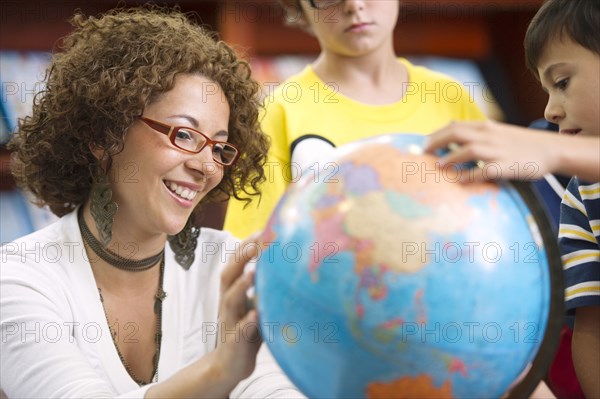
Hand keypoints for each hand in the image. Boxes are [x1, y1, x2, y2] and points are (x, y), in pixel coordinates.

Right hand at [215, 239, 261, 382]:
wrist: (229, 365)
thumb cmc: (247, 329)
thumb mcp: (256, 304)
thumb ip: (265, 285)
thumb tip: (288, 263)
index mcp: (233, 291)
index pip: (236, 262)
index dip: (247, 245)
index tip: (263, 229)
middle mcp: (228, 302)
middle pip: (228, 274)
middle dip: (241, 257)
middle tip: (256, 242)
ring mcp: (229, 321)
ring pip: (229, 299)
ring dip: (241, 285)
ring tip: (253, 273)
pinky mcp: (234, 341)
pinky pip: (239, 330)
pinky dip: (247, 322)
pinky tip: (255, 315)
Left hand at [424, 120, 560, 181]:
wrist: (550, 149)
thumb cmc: (519, 144)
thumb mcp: (496, 133)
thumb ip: (476, 136)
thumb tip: (451, 142)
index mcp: (485, 127)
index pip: (454, 126)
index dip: (436, 134)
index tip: (423, 144)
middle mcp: (489, 136)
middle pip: (456, 133)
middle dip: (436, 142)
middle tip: (423, 153)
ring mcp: (497, 151)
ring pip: (469, 149)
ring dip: (451, 158)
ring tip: (438, 166)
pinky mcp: (506, 166)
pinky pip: (485, 170)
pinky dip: (471, 175)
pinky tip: (460, 181)